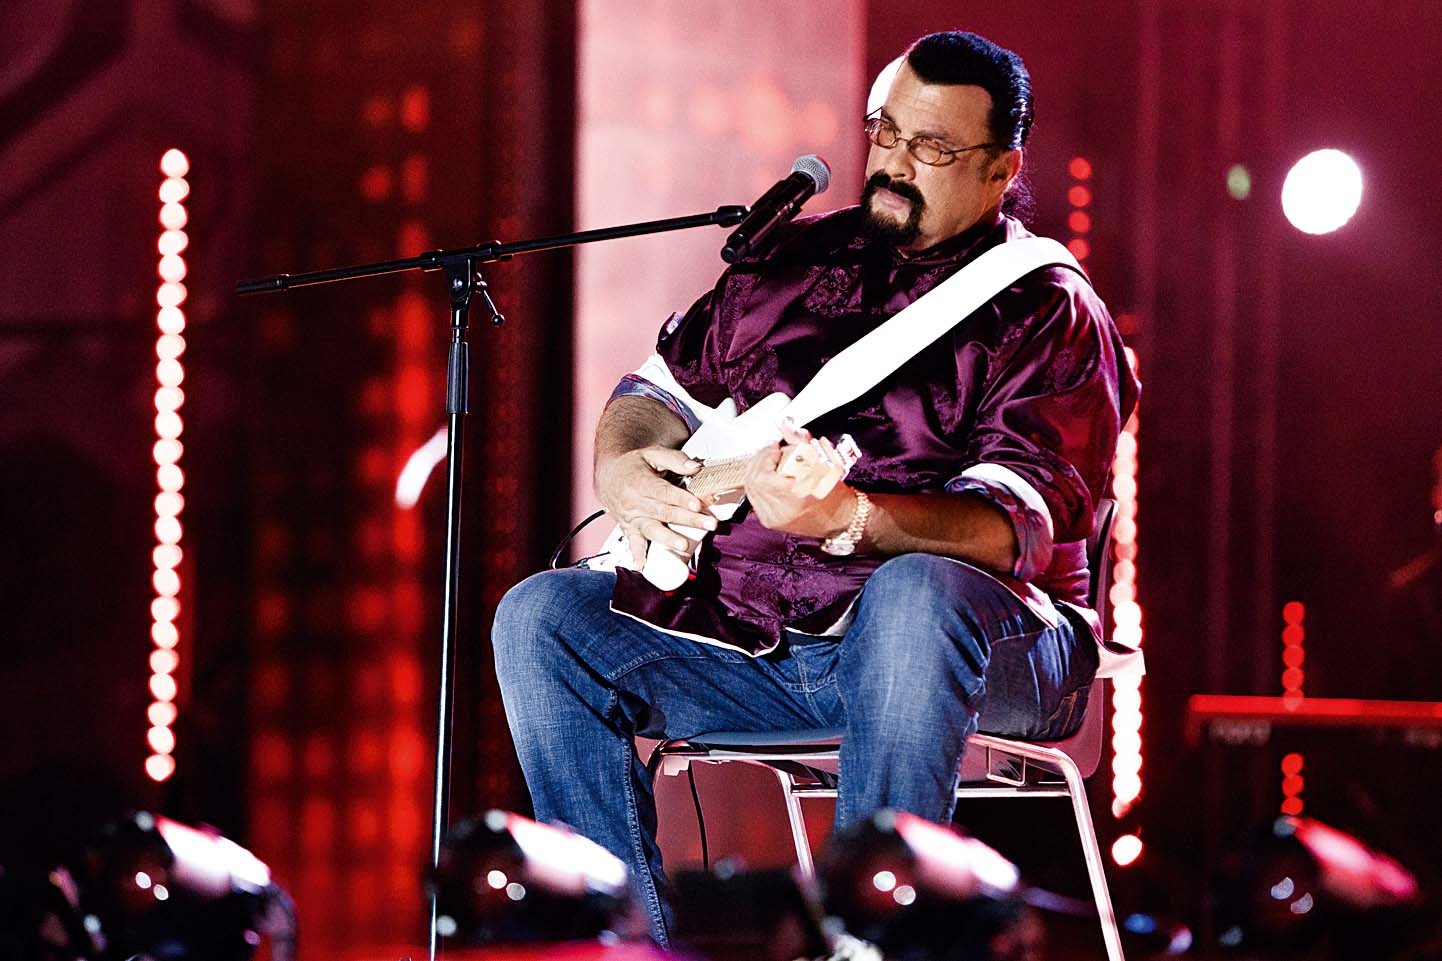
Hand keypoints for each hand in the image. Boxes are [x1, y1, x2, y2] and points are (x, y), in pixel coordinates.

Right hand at [595, 446, 715, 564]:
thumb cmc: (634, 465)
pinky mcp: (629, 529)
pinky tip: (642, 566)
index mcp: (640, 482)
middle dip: (688, 520)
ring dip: (668, 539)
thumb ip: (674, 459)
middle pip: (664, 513)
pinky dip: (636, 555)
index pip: (664, 492)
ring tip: (683, 545)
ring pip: (651, 530)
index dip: (681, 499)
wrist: (608, 477)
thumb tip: (695, 467)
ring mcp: (632, 518)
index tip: (698, 505)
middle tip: (710, 525)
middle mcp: (634, 502)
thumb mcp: (652, 454)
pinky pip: (633, 543)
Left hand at [742, 442, 855, 537]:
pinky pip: (754, 497)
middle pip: (752, 481)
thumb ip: (800, 442)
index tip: (775, 448)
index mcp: (794, 499)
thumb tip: (786, 425)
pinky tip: (769, 476)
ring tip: (772, 463)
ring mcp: (772, 518)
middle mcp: (780, 511)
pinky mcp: (769, 520)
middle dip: (760, 461)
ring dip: (758, 470)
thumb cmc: (835, 493)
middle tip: (772, 452)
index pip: (763, 476)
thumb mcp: (822, 462)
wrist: (840, 519)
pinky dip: (758, 484)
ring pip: (750, 489)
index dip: (765, 457)